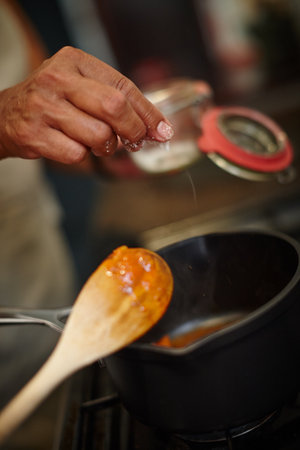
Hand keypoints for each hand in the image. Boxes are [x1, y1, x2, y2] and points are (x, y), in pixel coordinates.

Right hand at [0, 46, 172, 163]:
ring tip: (96, 141)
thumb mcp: (82, 88)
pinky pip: (77, 153)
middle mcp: (57, 79)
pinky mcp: (34, 134)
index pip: (123, 86)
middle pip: (114, 107)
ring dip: (105, 146)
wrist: (6, 115)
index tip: (162, 130)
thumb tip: (157, 128)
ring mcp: (43, 106)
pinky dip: (82, 155)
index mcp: (74, 61)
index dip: (148, 112)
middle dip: (133, 130)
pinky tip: (71, 145)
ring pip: (99, 136)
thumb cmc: (53, 102)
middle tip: (135, 140)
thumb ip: (117, 101)